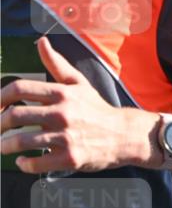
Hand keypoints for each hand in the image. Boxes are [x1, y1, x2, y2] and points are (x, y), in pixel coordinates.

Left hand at [0, 37, 148, 173]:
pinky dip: (25, 164)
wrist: (124, 136)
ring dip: (6, 146)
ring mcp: (66, 137)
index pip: (20, 89)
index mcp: (61, 94)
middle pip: (17, 115)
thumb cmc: (98, 110)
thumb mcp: (78, 83)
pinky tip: (21, 162)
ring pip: (24, 141)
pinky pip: (39, 163)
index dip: (0, 97)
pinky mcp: (71, 158)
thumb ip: (57, 64)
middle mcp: (62, 114)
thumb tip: (41, 42)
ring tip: (1, 148)